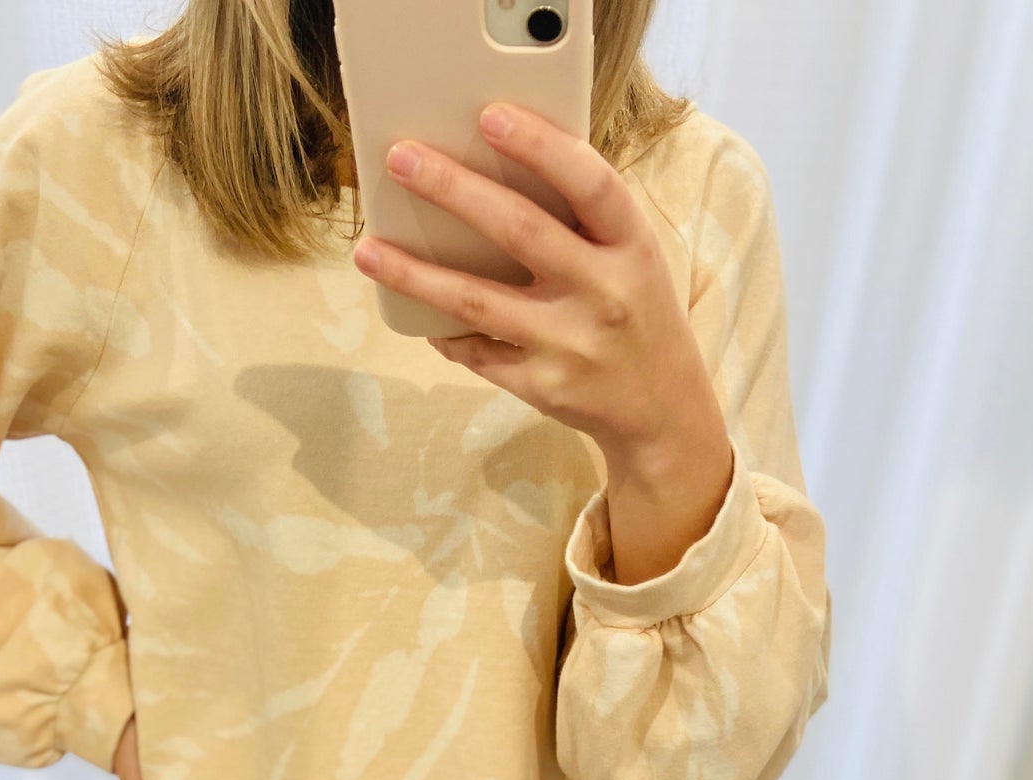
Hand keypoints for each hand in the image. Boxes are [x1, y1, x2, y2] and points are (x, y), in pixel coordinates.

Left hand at [352, 101, 729, 472]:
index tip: (491, 116)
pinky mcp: (543, 386)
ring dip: (416, 274)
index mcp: (632, 248)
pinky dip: (444, 331)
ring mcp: (570, 344)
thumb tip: (495, 171)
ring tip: (369, 249)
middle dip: (454, 190)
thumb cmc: (636, 314)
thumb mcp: (632, 259)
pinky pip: (477, 352)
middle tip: (401, 159)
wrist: (663, 410)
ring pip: (478, 300)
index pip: (589, 185)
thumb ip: (583, 221)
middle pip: (519, 231)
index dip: (541, 147)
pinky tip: (416, 313)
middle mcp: (604, 293)